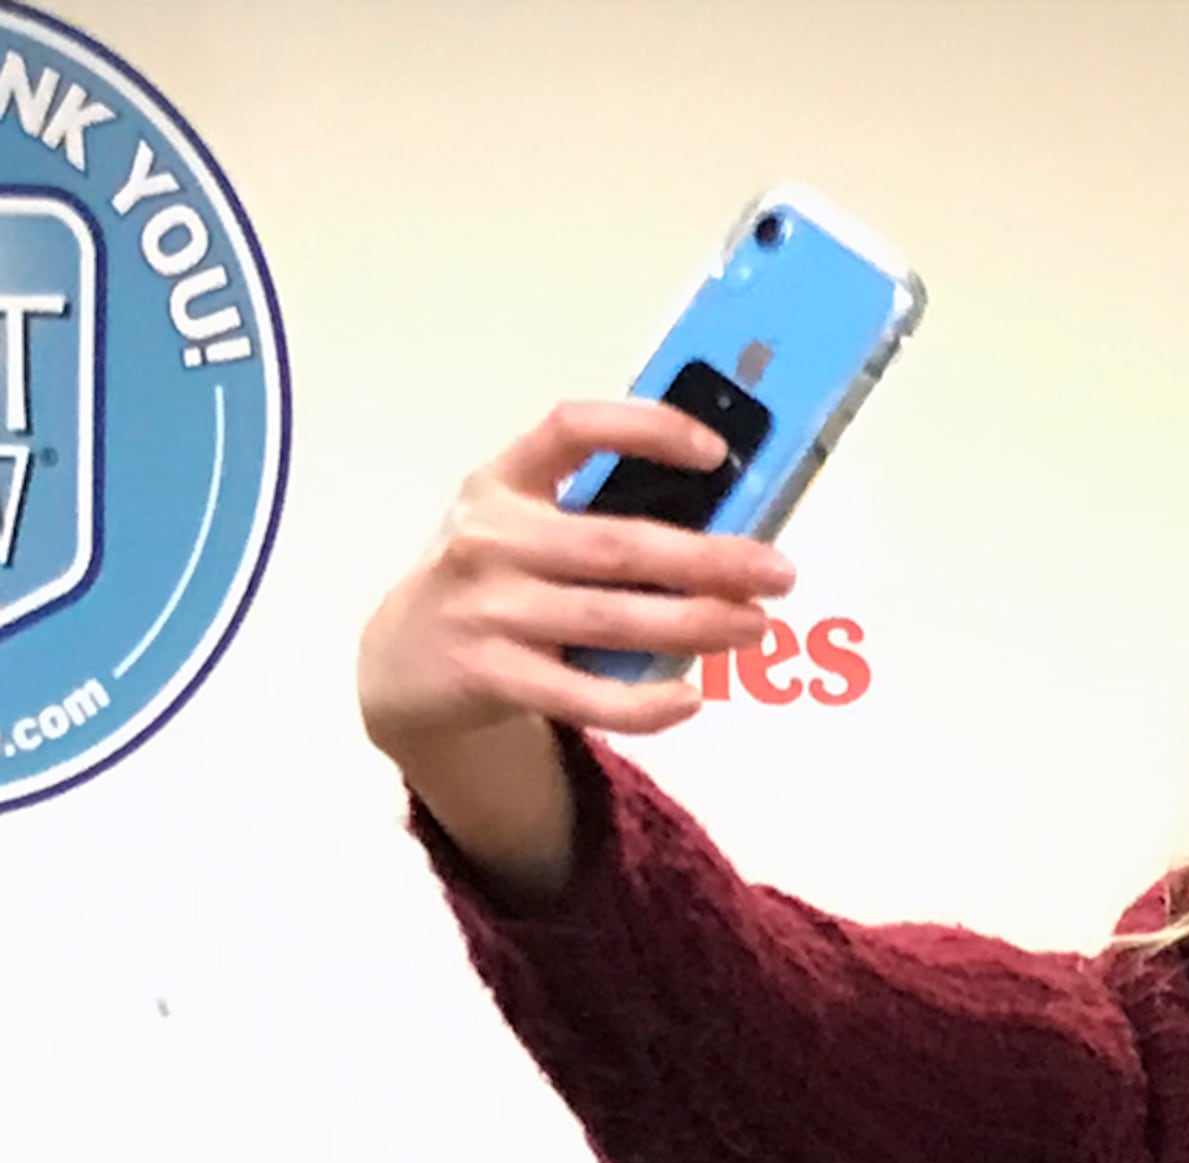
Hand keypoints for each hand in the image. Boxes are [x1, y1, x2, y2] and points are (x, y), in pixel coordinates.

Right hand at [359, 399, 793, 759]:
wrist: (403, 660)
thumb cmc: (497, 580)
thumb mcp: (525, 528)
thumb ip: (597, 517)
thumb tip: (727, 526)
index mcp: (505, 481)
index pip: (571, 429)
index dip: (645, 429)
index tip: (716, 452)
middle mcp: (490, 536)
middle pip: (617, 545)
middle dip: (709, 560)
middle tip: (779, 573)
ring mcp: (485, 607)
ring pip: (611, 619)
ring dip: (696, 625)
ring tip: (756, 627)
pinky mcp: (487, 673)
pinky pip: (581, 695)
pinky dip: (642, 703)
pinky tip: (689, 698)